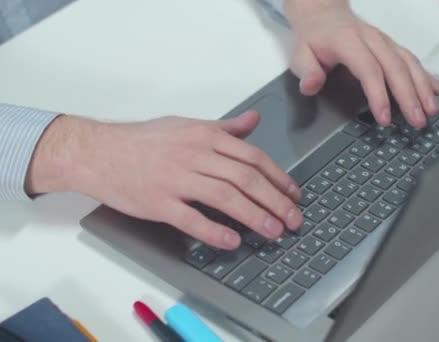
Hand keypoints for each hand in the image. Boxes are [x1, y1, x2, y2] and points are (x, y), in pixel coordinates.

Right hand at [26, 111, 302, 249]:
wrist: (99, 152)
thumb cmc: (144, 140)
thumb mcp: (188, 125)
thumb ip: (224, 127)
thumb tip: (254, 121)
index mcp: (205, 136)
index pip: (253, 157)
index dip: (278, 178)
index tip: (294, 195)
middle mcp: (195, 155)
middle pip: (245, 178)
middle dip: (275, 200)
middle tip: (294, 219)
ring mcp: (176, 179)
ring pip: (225, 197)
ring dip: (255, 216)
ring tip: (274, 232)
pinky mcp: (158, 202)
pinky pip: (191, 219)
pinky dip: (215, 231)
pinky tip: (233, 241)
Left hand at [284, 0, 438, 127]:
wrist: (322, 12)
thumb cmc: (313, 38)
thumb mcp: (299, 53)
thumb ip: (306, 71)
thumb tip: (311, 87)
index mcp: (349, 42)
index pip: (369, 70)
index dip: (379, 96)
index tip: (385, 119)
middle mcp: (372, 40)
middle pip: (396, 68)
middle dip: (409, 97)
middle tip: (418, 121)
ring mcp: (385, 41)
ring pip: (408, 63)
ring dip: (422, 88)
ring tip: (432, 111)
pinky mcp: (391, 45)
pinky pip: (412, 59)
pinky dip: (425, 76)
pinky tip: (436, 91)